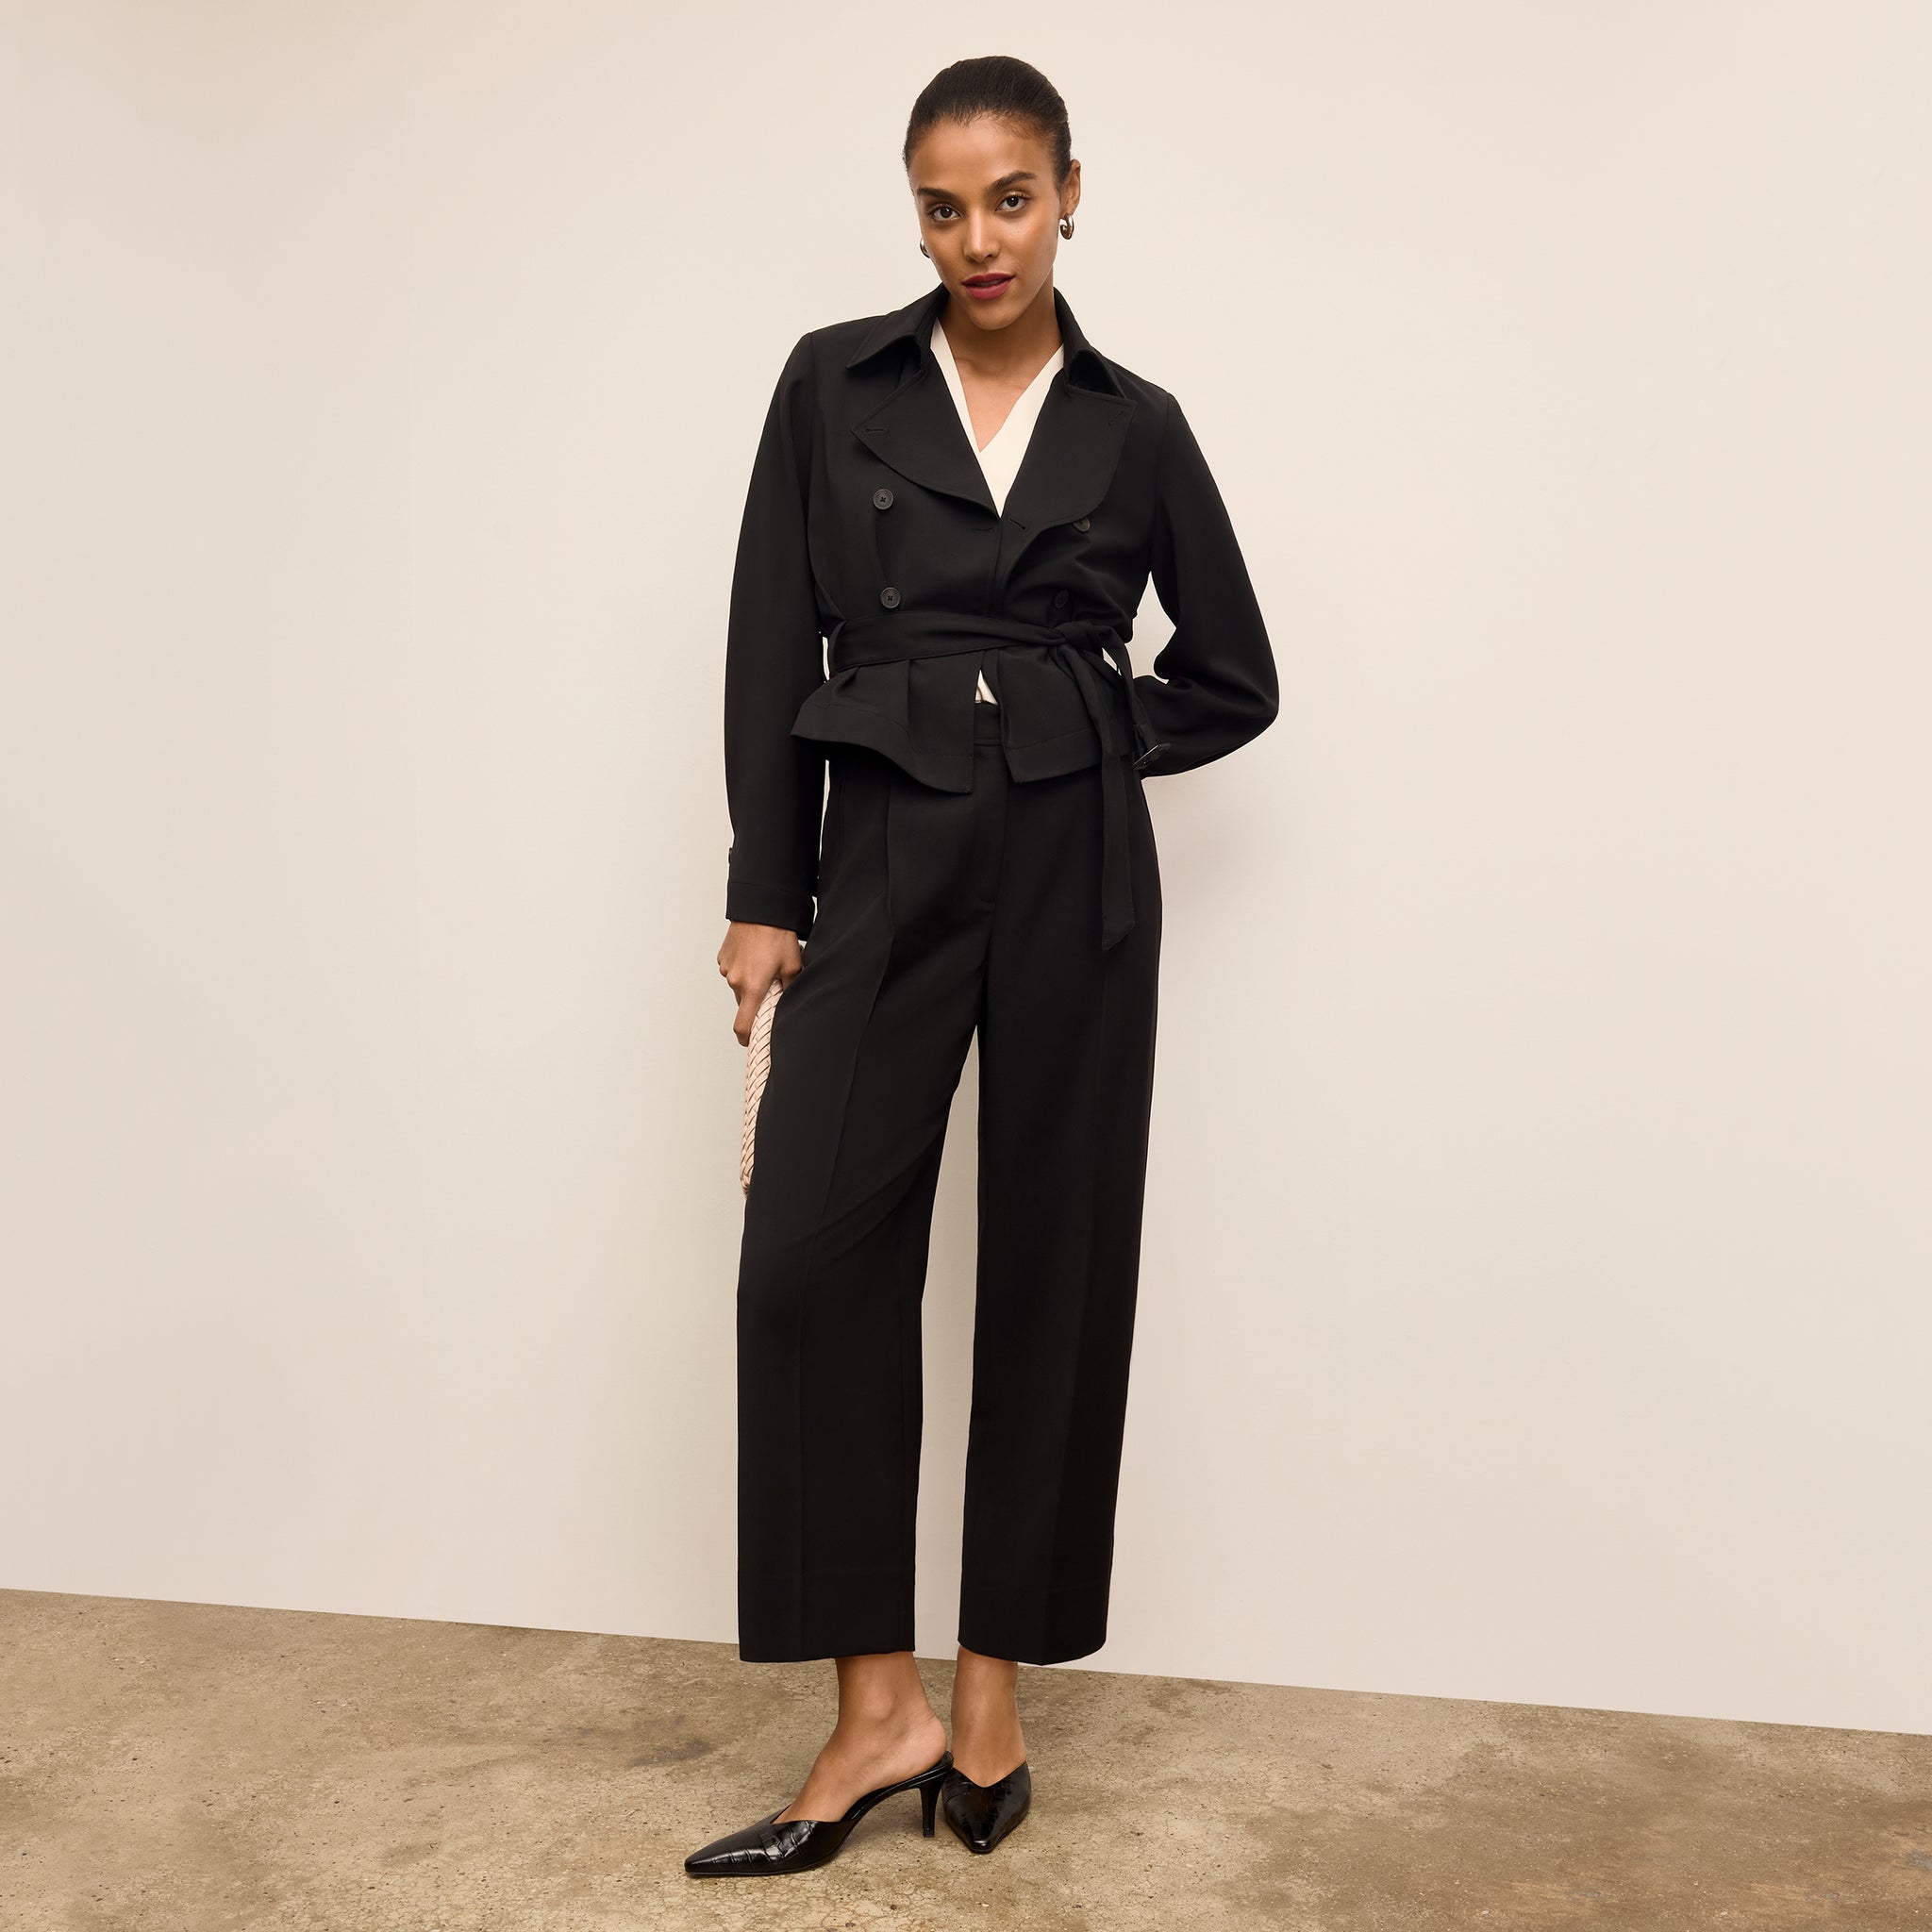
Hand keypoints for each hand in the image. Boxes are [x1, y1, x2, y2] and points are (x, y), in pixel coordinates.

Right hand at [718, 921, 803, 1045]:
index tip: (752, 1041)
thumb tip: (789, 1003)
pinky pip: (733, 970)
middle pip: (744, 1003)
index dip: (747, 1038)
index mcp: (752, 987)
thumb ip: (790, 990)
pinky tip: (756, 954)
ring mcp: (726, 968)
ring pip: (739, 986)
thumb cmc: (778, 936)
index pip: (743, 1025)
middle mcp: (735, 980)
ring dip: (751, 983)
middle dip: (757, 1000)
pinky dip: (743, 969)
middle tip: (773, 986)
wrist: (760, 908)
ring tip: (766, 964)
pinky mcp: (723, 956)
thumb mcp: (793, 965)